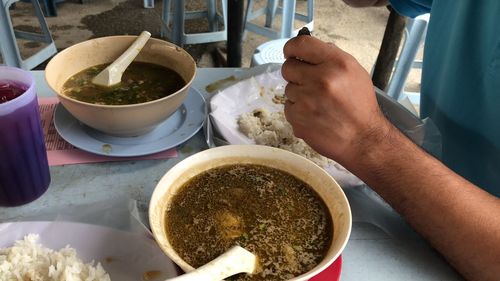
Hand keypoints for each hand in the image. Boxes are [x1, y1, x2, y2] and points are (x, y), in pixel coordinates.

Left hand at [281, 36, 390, 166]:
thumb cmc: (360, 105)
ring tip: (318, 104)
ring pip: (288, 89)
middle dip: (296, 74)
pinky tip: (314, 116)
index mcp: (336, 63)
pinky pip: (288, 107)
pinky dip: (298, 111)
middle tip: (309, 83)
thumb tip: (306, 49)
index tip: (291, 53)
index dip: (292, 48)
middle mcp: (321, 79)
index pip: (301, 45)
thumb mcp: (355, 72)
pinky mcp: (297, 117)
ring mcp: (307, 99)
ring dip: (299, 94)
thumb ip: (331, 57)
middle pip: (288, 67)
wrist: (363, 139)